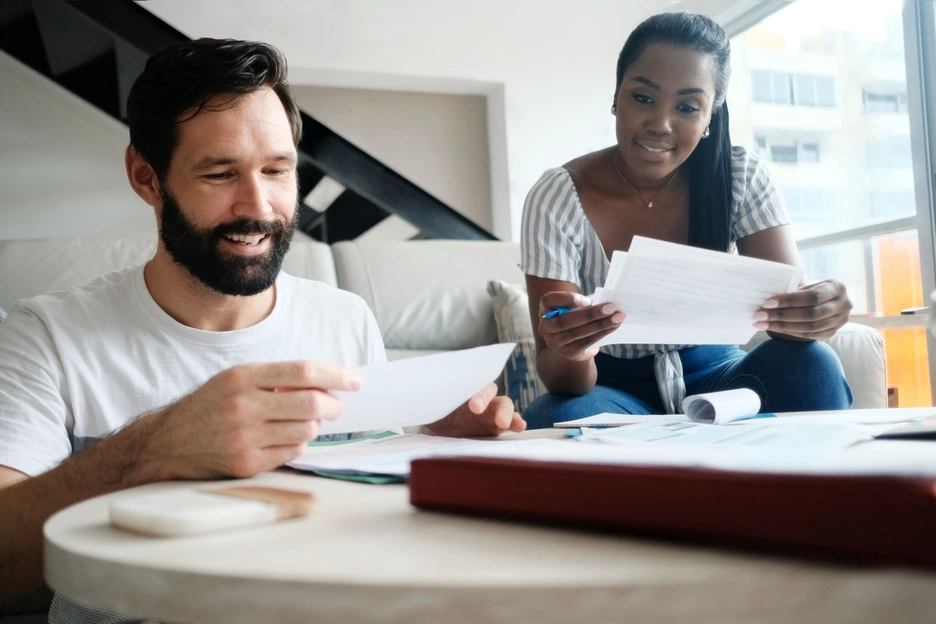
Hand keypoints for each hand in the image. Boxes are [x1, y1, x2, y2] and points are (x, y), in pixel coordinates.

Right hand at [142, 361, 361, 479]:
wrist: (167, 442)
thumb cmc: (210, 406)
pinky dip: (298, 443)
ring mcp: (244, 438)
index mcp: (242, 377)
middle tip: (335, 407)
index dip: (335, 375)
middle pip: (310, 404)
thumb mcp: (235, 379)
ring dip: (314, 426)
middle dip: (333, 406)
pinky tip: (285, 438)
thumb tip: (325, 384)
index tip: (354, 381)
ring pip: (306, 430)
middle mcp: (243, 406)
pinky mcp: (246, 464)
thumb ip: (275, 379)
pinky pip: (292, 452)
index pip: (302, 372)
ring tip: (302, 422)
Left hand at [423, 382, 525, 437]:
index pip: (472, 382)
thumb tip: (419, 392)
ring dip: (508, 413)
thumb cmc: (435, 410)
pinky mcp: (495, 426)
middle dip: (486, 400)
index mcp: (464, 385)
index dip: (475, 391)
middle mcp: (480, 394)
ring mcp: (490, 410)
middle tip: (478, 411)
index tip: (472, 405)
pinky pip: (509, 422)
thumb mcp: (430, 404)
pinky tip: (520, 427)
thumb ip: (431, 397)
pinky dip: (516, 423)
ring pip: (504, 406)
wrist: (437, 430)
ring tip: (511, 423)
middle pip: (489, 391)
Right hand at [538, 291, 624, 360]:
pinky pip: (586, 342)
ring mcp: (555, 342)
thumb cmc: (573, 317)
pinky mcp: (568, 352)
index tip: (587, 300)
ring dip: (600, 324)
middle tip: (611, 308)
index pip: (548, 301)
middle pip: (565, 320)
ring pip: (578, 333)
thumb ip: (581, 303)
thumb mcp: (571, 307)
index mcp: (544, 309)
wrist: (570, 343)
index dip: (567, 299)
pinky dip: (602, 333)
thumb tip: (605, 302)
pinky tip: (613, 327)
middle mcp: (545, 327)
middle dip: (591, 314)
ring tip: (617, 317)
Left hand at [753, 279, 851, 340]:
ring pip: (809, 328)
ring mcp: (841, 321)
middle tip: (759, 315)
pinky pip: (809, 335)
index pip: (812, 296)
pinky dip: (790, 332)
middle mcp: (844, 305)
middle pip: (810, 314)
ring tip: (761, 323)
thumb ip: (793, 292)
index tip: (767, 303)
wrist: (827, 300)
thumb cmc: (811, 290)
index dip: (789, 301)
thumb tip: (767, 302)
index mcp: (837, 287)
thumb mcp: (808, 286)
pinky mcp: (832, 333)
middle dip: (782, 316)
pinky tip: (774, 328)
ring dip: (782, 326)